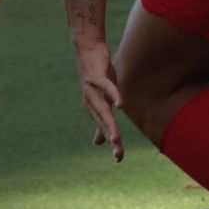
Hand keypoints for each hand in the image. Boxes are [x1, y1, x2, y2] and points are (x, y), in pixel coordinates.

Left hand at [75, 40, 124, 160]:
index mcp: (94, 108)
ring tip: (116, 138)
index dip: (112, 142)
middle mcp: (91, 101)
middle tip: (118, 153)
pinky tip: (121, 105)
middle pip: (103, 122)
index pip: (105, 128)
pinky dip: (114, 95)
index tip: (119, 158)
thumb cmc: (97, 75)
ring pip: (103, 109)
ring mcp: (93, 89)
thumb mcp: (102, 97)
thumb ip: (101, 119)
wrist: (87, 50)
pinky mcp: (98, 76)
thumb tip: (98, 142)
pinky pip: (107, 87)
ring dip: (109, 124)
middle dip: (111, 138)